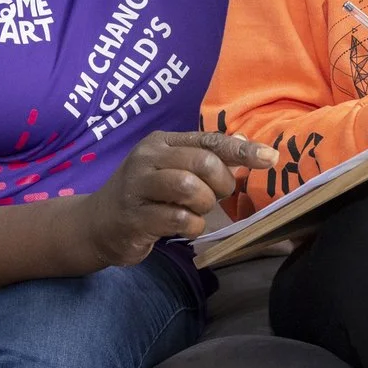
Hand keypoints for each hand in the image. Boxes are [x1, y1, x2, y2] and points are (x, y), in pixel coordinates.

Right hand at [79, 131, 277, 265]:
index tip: (270, 158)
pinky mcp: (135, 217)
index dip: (242, 150)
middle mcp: (147, 159)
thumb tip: (248, 149)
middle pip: (202, 163)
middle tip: (216, 196)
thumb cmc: (144, 196)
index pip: (209, 140)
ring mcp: (138, 188)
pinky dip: (192, 227)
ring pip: (191, 189)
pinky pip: (180, 220)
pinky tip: (182, 227)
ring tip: (194, 211)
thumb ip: (204, 159)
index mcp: (161, 142)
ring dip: (204, 205)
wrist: (96, 224)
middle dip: (221, 183)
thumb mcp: (171, 170)